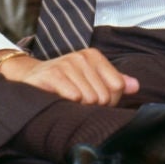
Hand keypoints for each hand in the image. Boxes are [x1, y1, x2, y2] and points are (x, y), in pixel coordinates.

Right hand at [0, 48, 138, 104]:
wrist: (29, 79)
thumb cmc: (63, 82)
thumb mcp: (90, 79)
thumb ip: (114, 82)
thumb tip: (136, 86)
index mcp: (93, 56)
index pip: (117, 86)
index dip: (108, 101)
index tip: (93, 100)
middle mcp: (81, 56)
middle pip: (104, 96)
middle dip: (93, 107)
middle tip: (77, 103)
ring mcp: (66, 64)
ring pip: (89, 99)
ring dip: (79, 108)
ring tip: (67, 102)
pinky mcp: (52, 74)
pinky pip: (73, 97)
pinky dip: (68, 104)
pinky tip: (59, 100)